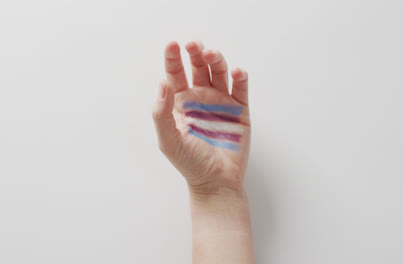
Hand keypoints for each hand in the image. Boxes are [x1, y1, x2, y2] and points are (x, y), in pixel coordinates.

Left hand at [152, 41, 250, 193]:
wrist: (216, 182)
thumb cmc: (190, 163)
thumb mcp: (168, 140)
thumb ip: (162, 112)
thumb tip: (162, 82)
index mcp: (181, 103)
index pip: (176, 74)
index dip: (173, 58)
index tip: (172, 45)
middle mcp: (201, 98)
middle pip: (198, 67)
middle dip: (196, 53)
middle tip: (194, 45)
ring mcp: (221, 102)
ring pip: (219, 73)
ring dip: (216, 60)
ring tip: (212, 55)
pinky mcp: (239, 110)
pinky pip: (240, 89)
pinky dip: (240, 78)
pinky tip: (237, 72)